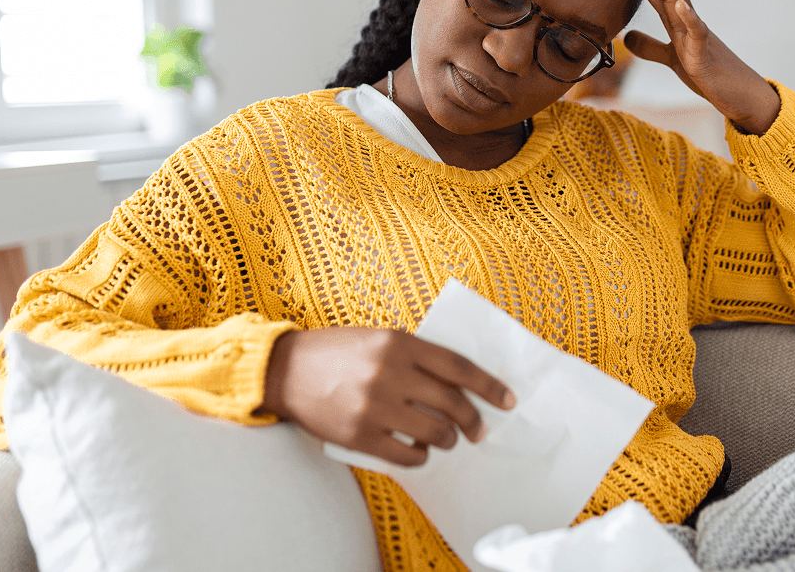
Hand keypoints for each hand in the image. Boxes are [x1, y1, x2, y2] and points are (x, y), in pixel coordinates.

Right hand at [262, 327, 515, 466]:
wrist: (285, 369)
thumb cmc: (338, 352)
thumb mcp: (379, 338)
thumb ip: (415, 355)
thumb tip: (458, 385)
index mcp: (400, 343)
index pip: (459, 367)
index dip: (489, 386)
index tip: (508, 400)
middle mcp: (390, 372)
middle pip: (451, 403)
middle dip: (473, 421)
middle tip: (478, 430)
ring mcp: (373, 405)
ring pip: (433, 432)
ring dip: (447, 440)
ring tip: (446, 440)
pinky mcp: (357, 434)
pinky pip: (405, 454)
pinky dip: (420, 456)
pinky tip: (420, 452)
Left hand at [625, 0, 781, 134]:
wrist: (736, 94)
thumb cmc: (706, 73)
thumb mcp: (671, 59)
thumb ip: (649, 46)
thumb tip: (627, 36)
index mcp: (675, 18)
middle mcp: (685, 18)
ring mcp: (694, 33)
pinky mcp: (702, 54)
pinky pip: (696, 32)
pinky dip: (688, 18)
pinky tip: (680, 4)